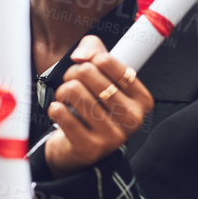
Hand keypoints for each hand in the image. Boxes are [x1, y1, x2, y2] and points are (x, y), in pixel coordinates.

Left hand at [43, 36, 154, 175]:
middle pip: (87, 72)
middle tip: (71, 84)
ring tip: (66, 100)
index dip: (88, 59)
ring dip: (62, 92)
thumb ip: (93, 50)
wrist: (80, 149)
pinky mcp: (92, 147)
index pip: (106, 61)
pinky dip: (55, 109)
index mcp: (142, 99)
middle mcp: (133, 118)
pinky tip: (61, 114)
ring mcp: (114, 136)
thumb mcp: (99, 74)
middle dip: (71, 74)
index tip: (85, 67)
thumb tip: (81, 55)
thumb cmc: (93, 107)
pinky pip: (62, 113)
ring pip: (73, 90)